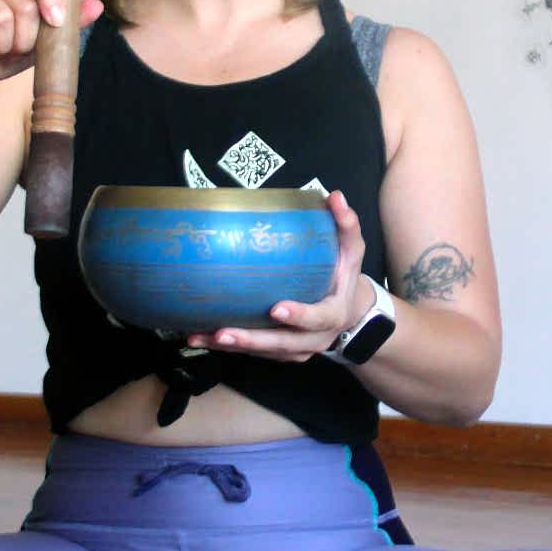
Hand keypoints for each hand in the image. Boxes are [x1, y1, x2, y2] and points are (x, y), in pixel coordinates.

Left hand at [186, 190, 373, 362]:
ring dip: (231, 346)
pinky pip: (253, 353)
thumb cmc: (343, 277)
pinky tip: (202, 338)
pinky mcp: (280, 354)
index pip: (317, 317)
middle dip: (251, 339)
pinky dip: (228, 348)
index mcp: (332, 314)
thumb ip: (345, 225)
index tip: (275, 308)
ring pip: (262, 352)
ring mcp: (296, 350)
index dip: (298, 315)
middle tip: (222, 332)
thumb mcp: (351, 251)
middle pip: (281, 343)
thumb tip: (334, 197)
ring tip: (200, 337)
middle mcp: (314, 339)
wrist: (349, 312)